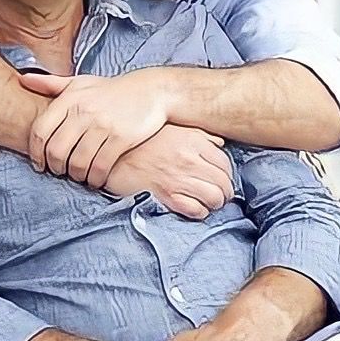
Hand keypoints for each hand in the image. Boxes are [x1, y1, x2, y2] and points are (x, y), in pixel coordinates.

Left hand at [20, 68, 169, 186]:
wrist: (151, 91)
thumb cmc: (111, 90)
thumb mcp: (80, 82)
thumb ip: (51, 84)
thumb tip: (23, 80)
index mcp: (70, 99)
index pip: (40, 131)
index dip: (35, 152)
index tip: (39, 163)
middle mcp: (84, 111)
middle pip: (56, 150)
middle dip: (54, 167)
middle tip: (59, 172)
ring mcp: (103, 125)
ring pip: (78, 162)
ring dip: (75, 176)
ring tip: (78, 176)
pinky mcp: (121, 138)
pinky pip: (100, 167)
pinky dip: (95, 178)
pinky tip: (95, 179)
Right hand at [105, 125, 233, 218]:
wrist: (112, 154)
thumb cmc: (142, 141)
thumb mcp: (173, 128)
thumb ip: (198, 134)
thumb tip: (219, 143)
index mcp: (193, 141)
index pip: (225, 164)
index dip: (227, 175)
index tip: (221, 180)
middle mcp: (189, 160)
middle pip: (224, 183)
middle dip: (224, 192)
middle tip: (218, 195)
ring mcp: (178, 179)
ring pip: (214, 198)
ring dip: (214, 203)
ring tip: (207, 202)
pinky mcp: (167, 195)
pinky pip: (196, 210)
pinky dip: (199, 212)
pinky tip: (193, 207)